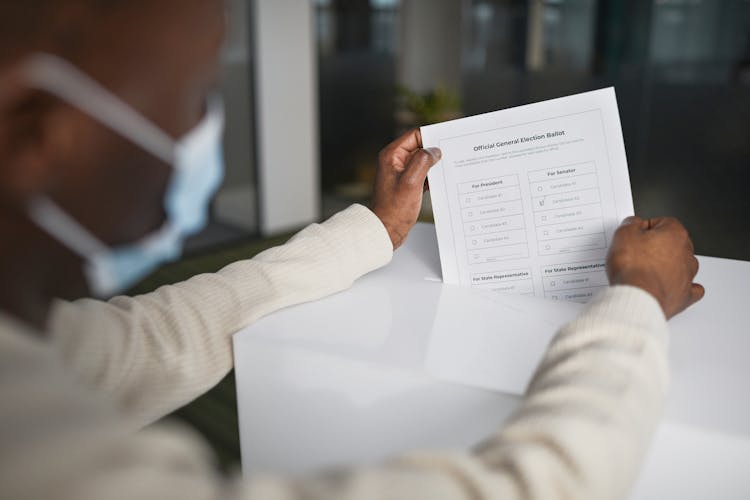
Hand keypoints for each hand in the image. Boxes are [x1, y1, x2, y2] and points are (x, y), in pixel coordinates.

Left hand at [371, 129, 440, 249]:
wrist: (386, 231)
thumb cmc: (393, 210)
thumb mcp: (411, 182)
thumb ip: (423, 161)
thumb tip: (434, 151)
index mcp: (392, 156)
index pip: (415, 135)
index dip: (431, 137)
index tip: (446, 142)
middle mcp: (395, 162)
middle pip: (420, 147)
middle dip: (434, 152)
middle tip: (450, 156)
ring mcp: (401, 174)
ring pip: (422, 161)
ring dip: (434, 165)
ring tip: (447, 170)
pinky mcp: (406, 185)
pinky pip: (422, 174)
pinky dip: (431, 177)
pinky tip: (439, 183)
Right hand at [607, 216, 704, 318]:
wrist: (637, 297)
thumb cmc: (633, 269)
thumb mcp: (623, 235)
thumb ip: (630, 224)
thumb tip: (634, 223)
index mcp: (675, 234)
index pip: (663, 222)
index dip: (646, 228)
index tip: (635, 234)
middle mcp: (687, 253)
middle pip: (675, 243)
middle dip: (658, 246)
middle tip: (638, 252)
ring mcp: (688, 275)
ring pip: (683, 264)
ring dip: (668, 264)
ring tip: (648, 270)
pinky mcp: (685, 295)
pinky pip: (691, 287)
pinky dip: (682, 286)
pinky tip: (671, 284)